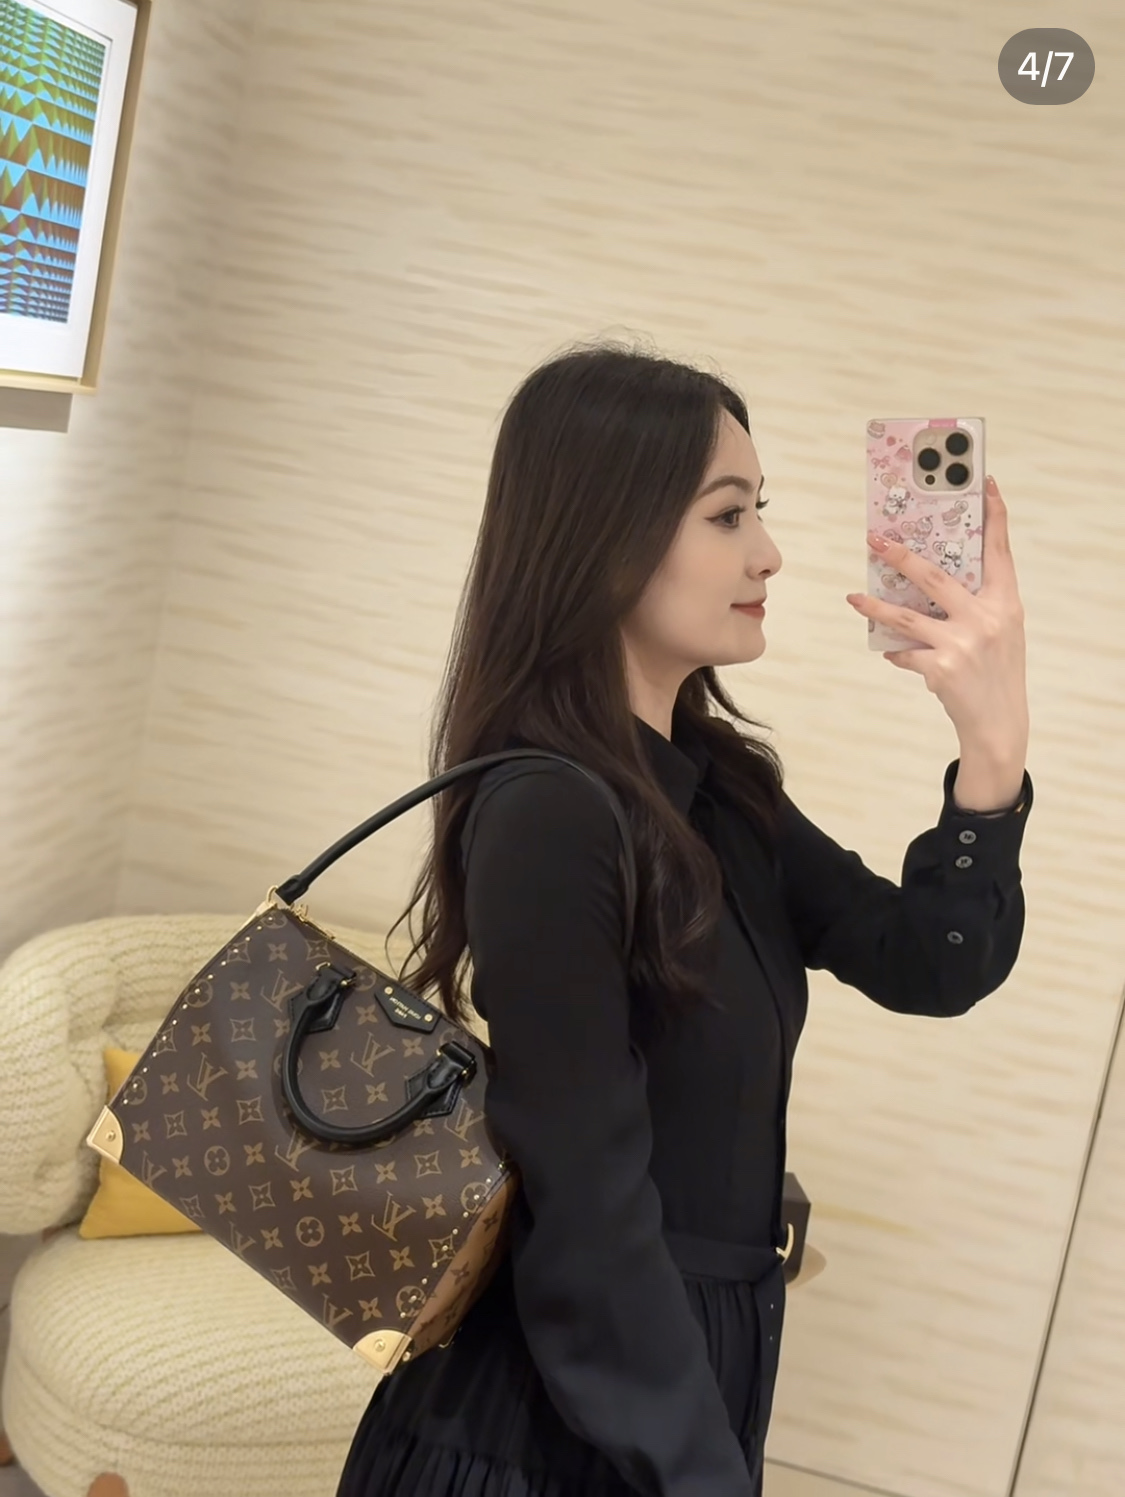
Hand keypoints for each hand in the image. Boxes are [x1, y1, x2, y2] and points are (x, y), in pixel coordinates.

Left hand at [846, 476, 1028, 796]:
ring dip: (875, 605)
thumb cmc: (997, 672)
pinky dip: (895, 652)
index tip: (985, 484)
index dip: (994, 516)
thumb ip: (977, 604)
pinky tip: (890, 652)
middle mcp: (986, 619)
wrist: (998, 724)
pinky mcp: (940, 668)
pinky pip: (904, 652)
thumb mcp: (1001, 631)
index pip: (999, 552)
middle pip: (935, 577)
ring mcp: (961, 643)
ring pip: (906, 615)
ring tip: (853, 597)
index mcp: (1006, 604)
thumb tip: (929, 579)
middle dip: (901, 556)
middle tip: (874, 540)